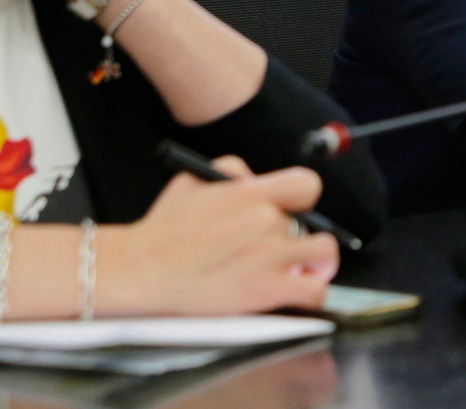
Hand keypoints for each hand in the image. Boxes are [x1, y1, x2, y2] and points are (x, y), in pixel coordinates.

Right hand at [101, 156, 337, 315]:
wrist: (142, 270)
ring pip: (323, 255)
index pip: (306, 185)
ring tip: (299, 271)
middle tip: (278, 252)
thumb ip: (229, 172)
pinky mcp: (267, 289)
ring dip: (315, 264)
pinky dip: (313, 292)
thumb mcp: (192, 180)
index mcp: (250, 192)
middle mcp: (266, 219)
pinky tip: (299, 293)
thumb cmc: (162, 230)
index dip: (303, 201)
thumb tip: (253, 179)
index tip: (294, 213)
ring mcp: (270, 254)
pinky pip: (315, 290)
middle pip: (309, 225)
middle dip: (295, 239)